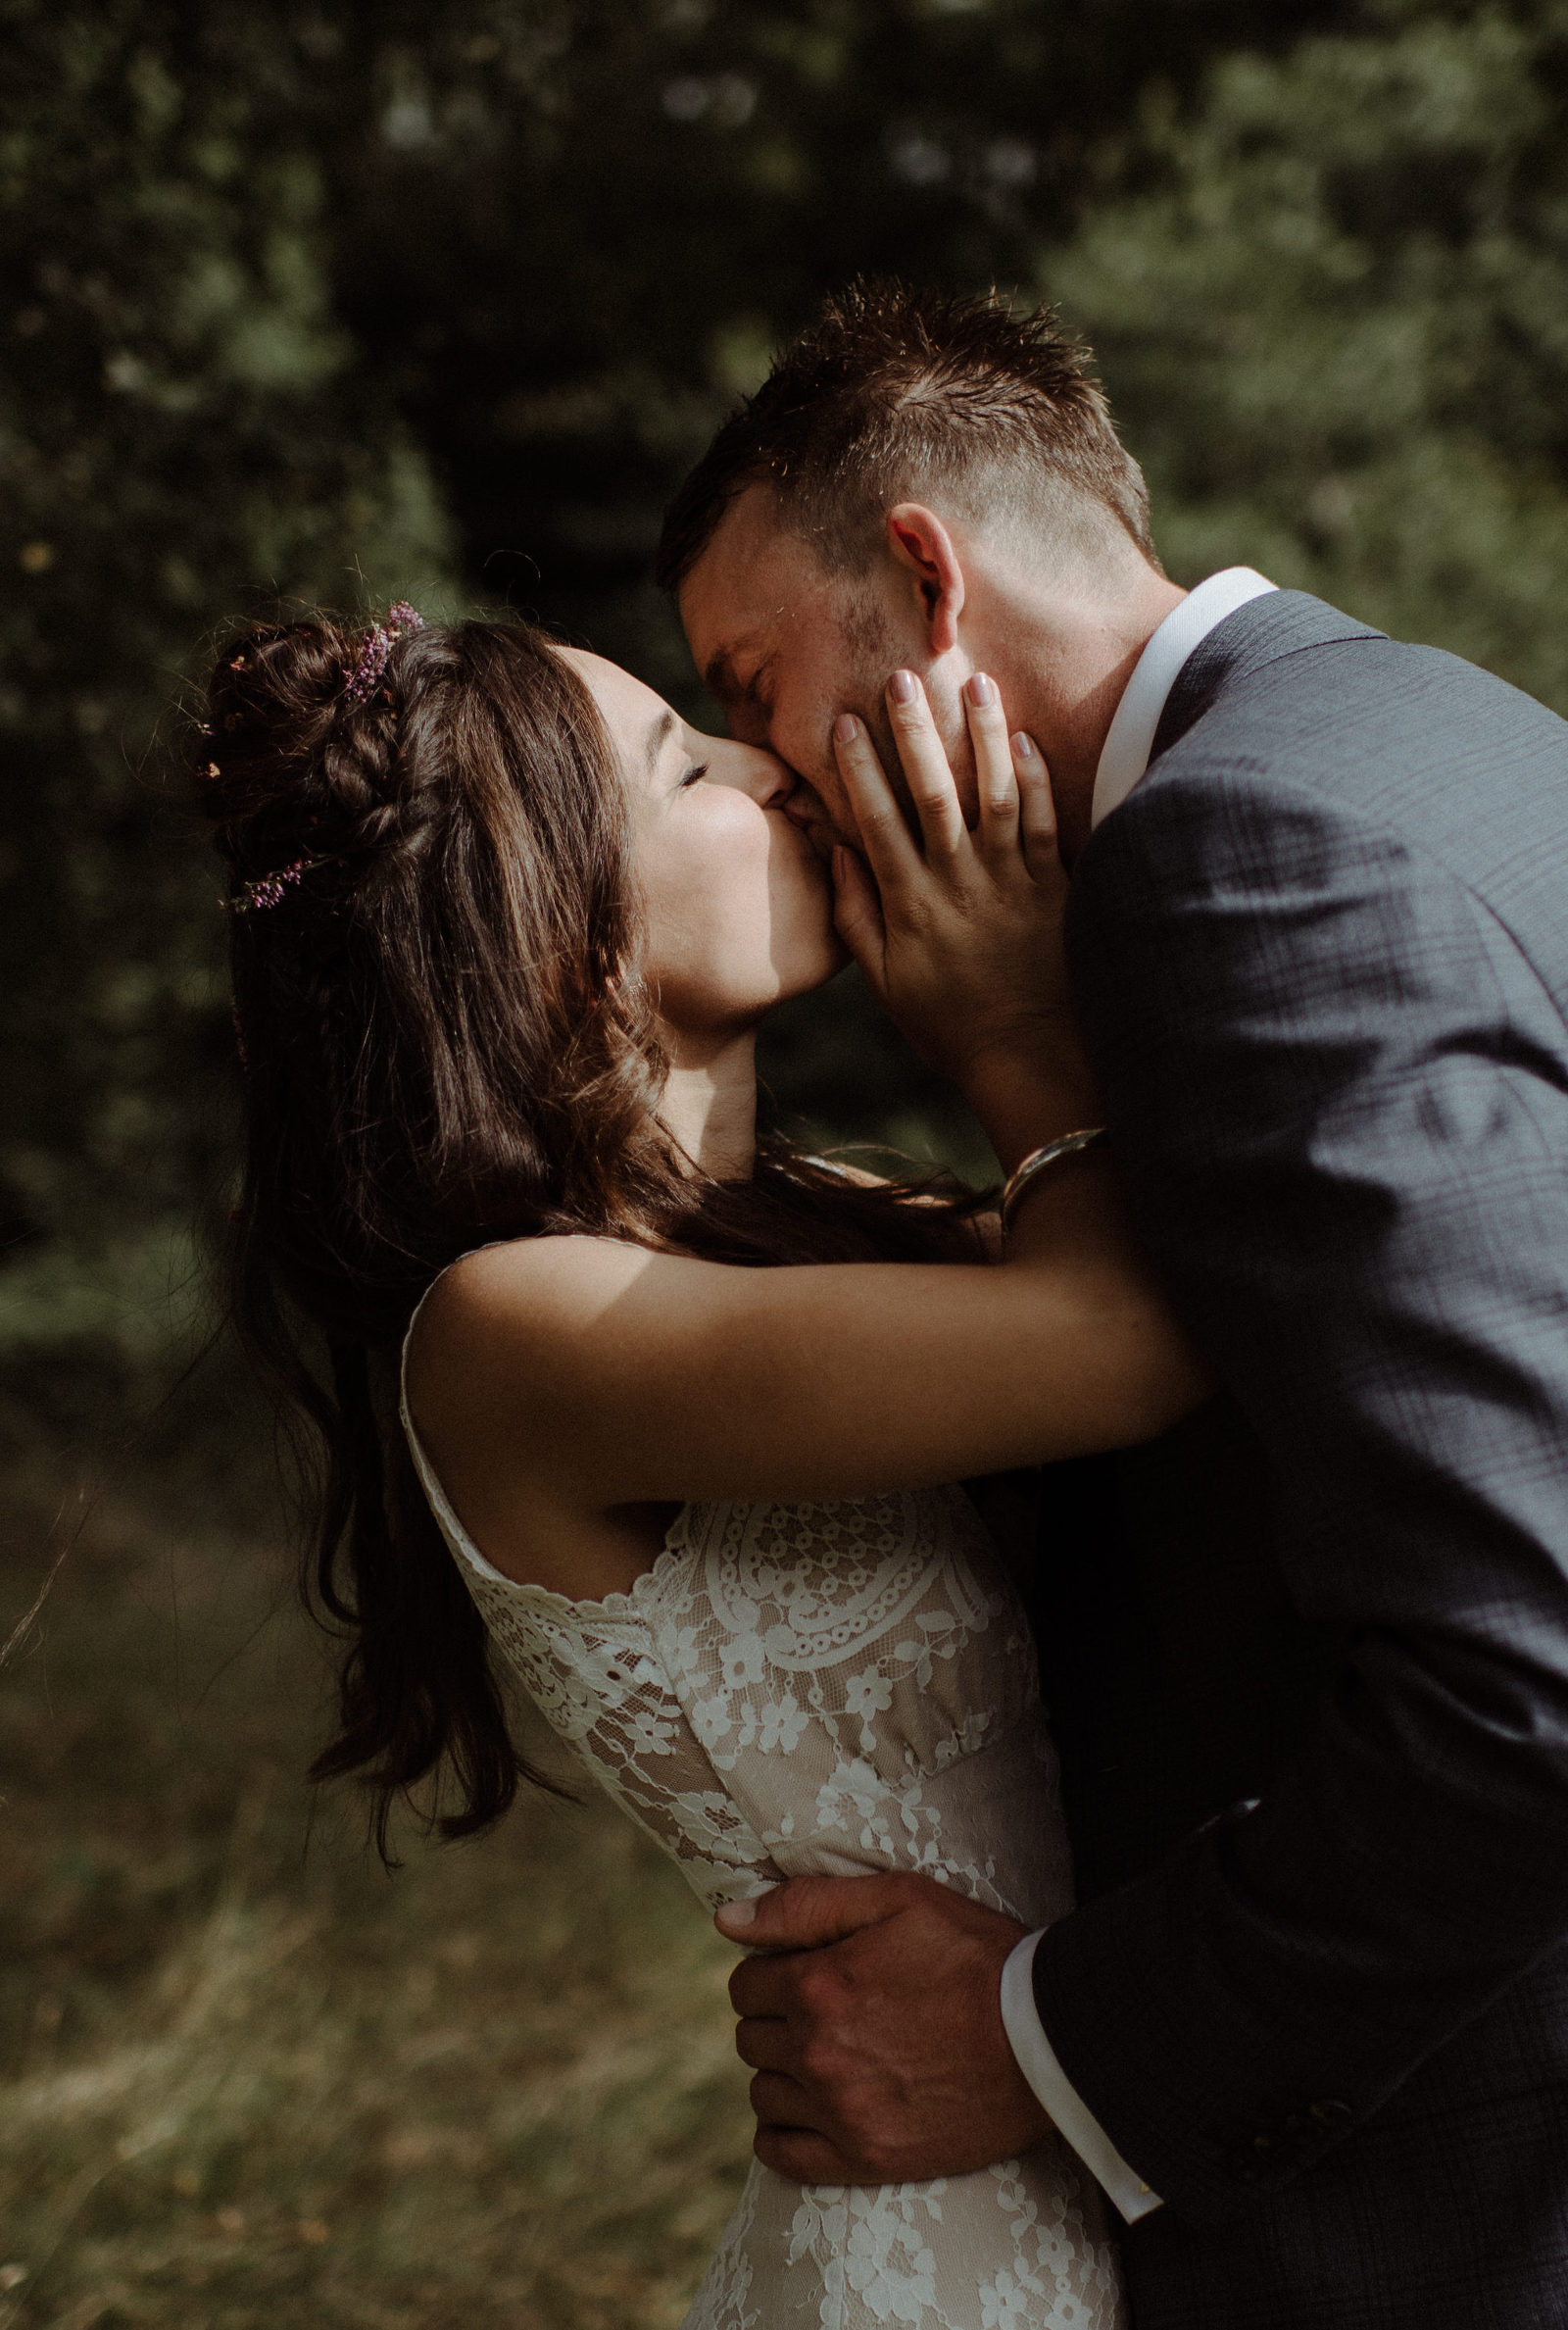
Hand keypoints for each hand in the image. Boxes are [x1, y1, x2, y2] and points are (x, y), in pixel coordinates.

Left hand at [715, 1870, 1050, 2183]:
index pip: (746, 1982)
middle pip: (750, 2037)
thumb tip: (726, 1920)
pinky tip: (808, 2110)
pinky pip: (783, 2156)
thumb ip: (805, 1905)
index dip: (771, 1970)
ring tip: (826, 2054)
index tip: (804, 1970)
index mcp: (819, 1986)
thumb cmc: (976, 1956)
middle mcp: (819, 2053)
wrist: (1048, 2038)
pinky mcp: (867, 2158)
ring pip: (763, 2093)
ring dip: (782, 2071)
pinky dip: (781, 2133)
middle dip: (776, 2017)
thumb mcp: (898, 1899)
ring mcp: (841, 2112)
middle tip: (822, 2009)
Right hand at [830, 671, 1095, 1149]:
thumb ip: (858, 917)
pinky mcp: (1054, 890)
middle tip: (901, 677)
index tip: (845, 722)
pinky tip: (1025, 740)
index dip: (859, 769)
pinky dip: (1035, 780)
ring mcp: (1009, 884)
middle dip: (915, 732)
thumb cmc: (953, 1027)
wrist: (1030, 1060)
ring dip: (982, 737)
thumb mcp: (888, 984)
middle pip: (931, 794)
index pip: (877, 822)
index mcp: (910, 907)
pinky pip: (1044, 824)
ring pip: (992, 795)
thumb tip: (838, 852)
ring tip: (976, 684)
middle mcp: (957, 886)